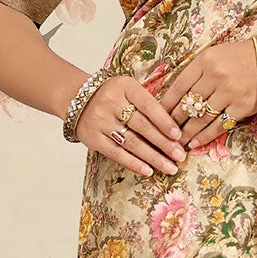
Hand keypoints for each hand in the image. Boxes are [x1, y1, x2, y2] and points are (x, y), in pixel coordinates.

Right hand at [74, 73, 188, 175]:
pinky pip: (117, 154)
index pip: (148, 106)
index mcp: (124, 87)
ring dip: (153, 157)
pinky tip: (148, 170)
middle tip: (180, 156)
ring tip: (170, 167)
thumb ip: (147, 104)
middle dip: (164, 143)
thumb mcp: (128, 89)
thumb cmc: (112, 95)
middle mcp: (110, 102)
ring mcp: (100, 121)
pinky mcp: (93, 138)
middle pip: (142, 126)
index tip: (178, 136)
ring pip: (131, 142)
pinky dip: (134, 163)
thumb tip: (174, 130)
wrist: (76, 98)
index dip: (165, 122)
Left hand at [157, 35, 256, 149]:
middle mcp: (215, 76)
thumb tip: (176, 96)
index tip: (155, 116)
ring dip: (186, 133)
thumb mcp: (215, 55)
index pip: (178, 86)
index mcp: (205, 61)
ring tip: (176, 143)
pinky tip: (195, 143)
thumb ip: (197, 72)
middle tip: (162, 134)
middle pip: (187, 104)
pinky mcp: (242, 106)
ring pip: (200, 118)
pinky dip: (204, 136)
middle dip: (172, 122)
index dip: (165, 104)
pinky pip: (218, 125)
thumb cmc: (240, 58)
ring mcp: (229, 92)